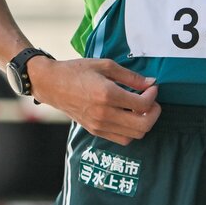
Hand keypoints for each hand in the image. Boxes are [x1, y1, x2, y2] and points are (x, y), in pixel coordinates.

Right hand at [29, 56, 159, 145]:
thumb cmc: (77, 71)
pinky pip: (122, 139)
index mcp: (107, 94)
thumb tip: (151, 83)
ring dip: (144, 123)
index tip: (151, 87)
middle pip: (143, 125)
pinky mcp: (95, 131)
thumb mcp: (105, 65)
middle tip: (152, 101)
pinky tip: (129, 116)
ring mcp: (99, 125)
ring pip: (134, 135)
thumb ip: (130, 76)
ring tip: (140, 109)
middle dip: (154, 113)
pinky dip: (131, 131)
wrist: (51, 84)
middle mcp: (104, 113)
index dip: (153, 96)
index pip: (143, 104)